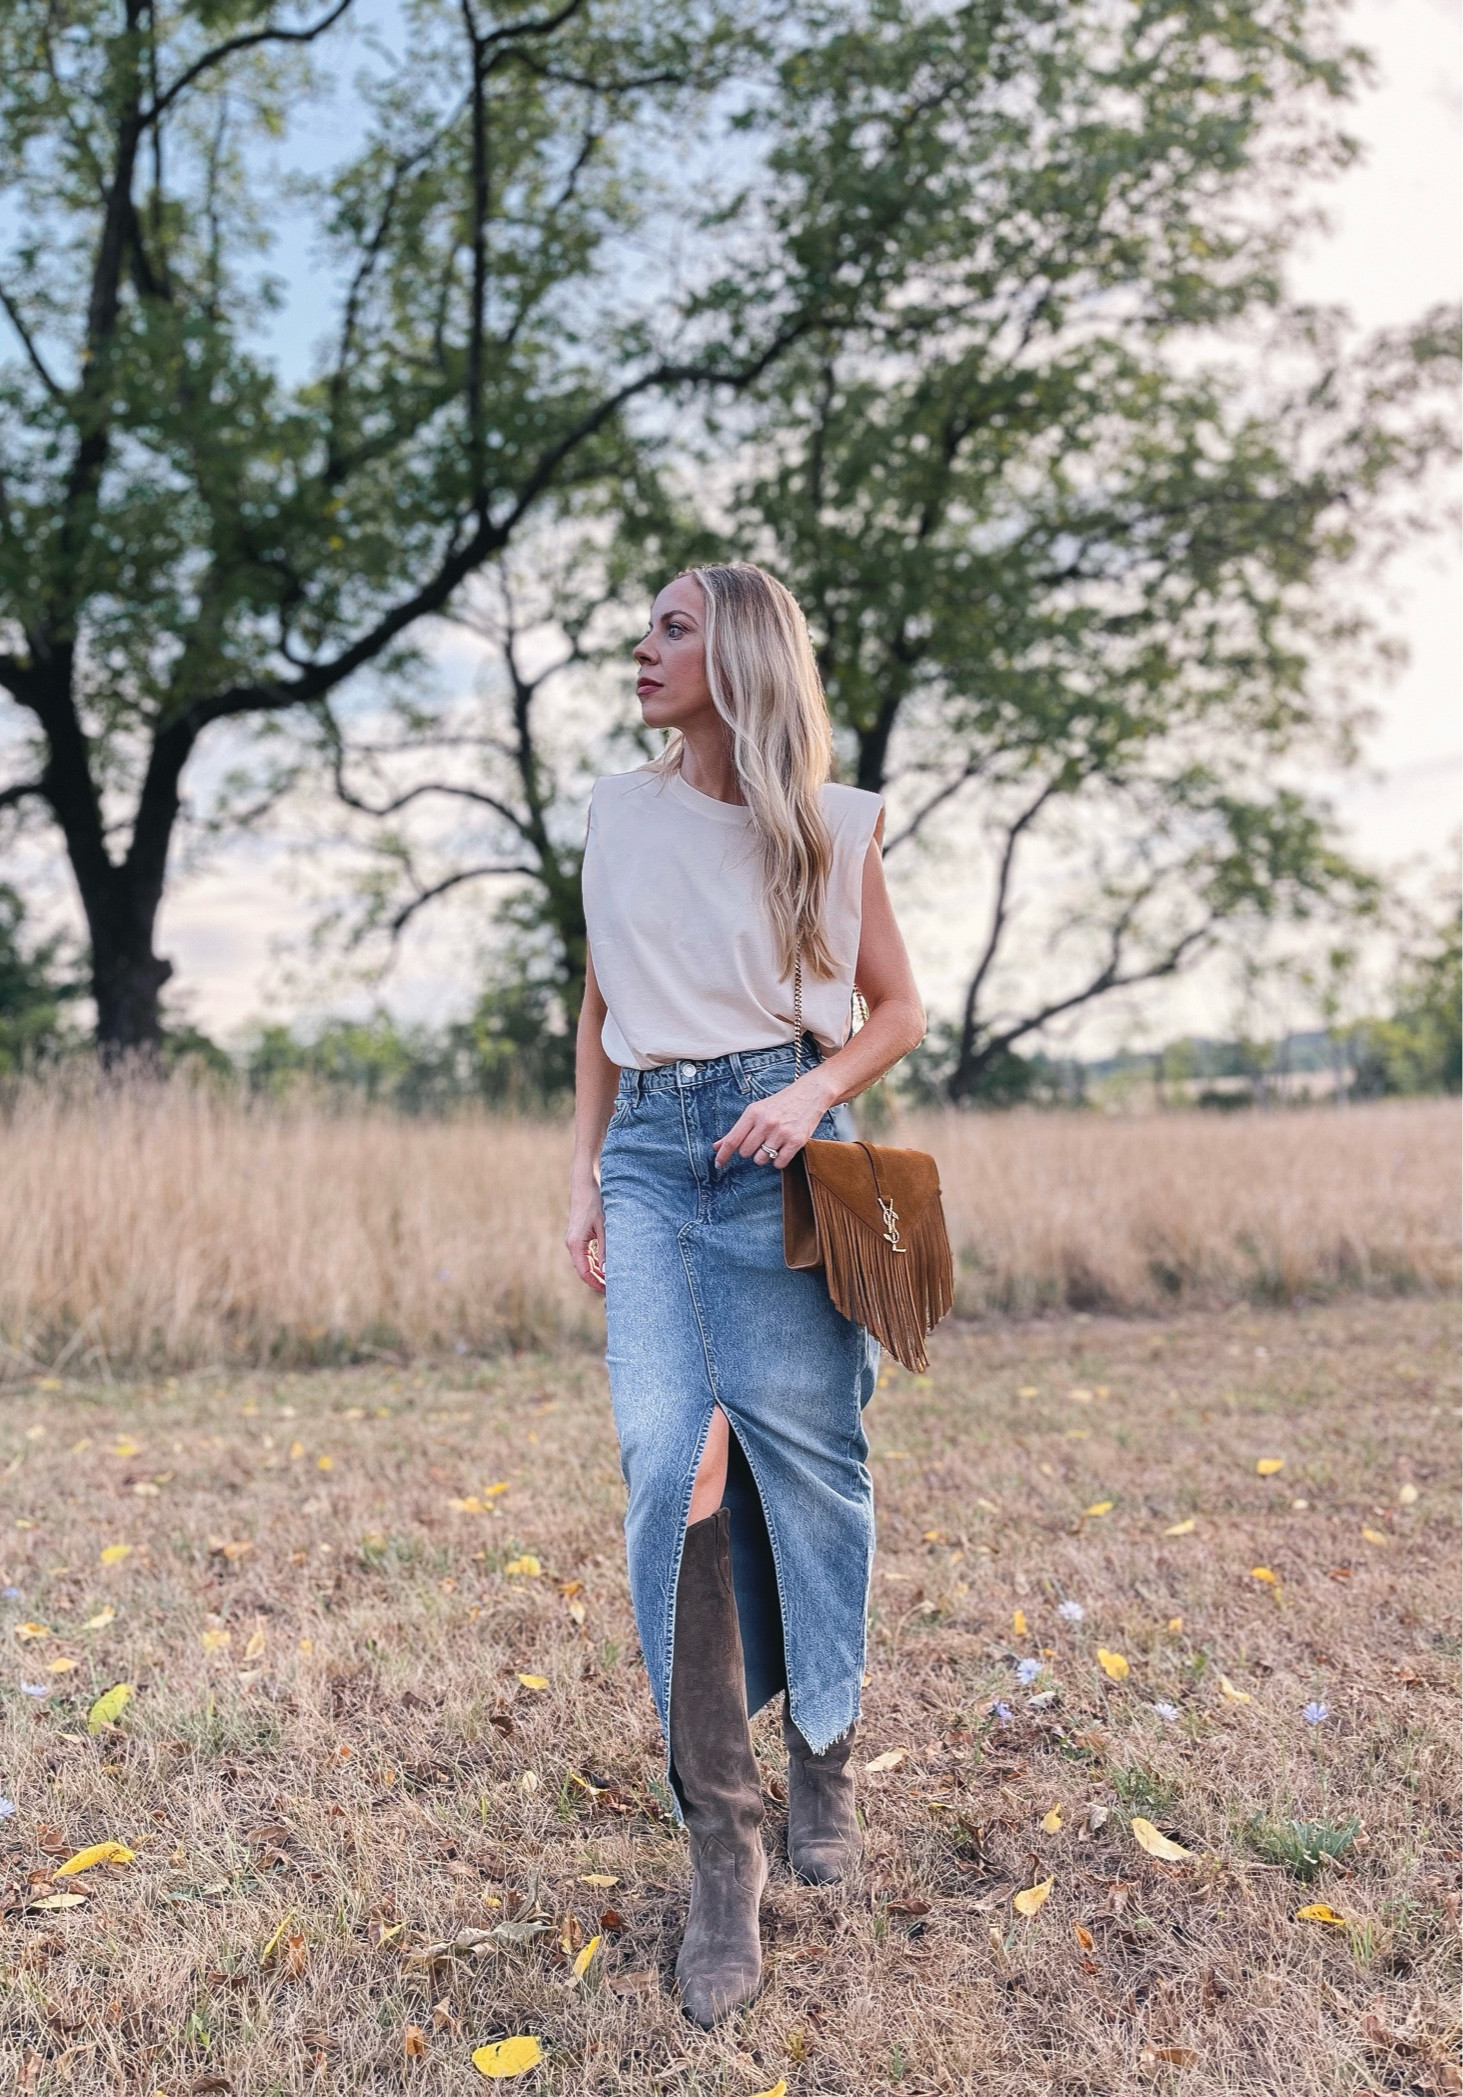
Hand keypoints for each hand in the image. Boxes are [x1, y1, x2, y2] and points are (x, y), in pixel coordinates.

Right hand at [566, 1183, 606, 1292]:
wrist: (584, 1185)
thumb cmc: (594, 1203)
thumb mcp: (604, 1227)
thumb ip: (605, 1249)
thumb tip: (608, 1270)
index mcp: (575, 1244)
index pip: (584, 1272)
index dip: (596, 1283)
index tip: (609, 1291)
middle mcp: (572, 1244)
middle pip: (584, 1270)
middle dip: (597, 1280)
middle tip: (613, 1288)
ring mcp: (573, 1240)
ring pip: (584, 1263)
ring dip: (596, 1272)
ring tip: (611, 1279)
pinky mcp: (578, 1236)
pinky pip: (585, 1255)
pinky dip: (595, 1262)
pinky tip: (606, 1265)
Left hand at [712, 1074, 831, 1171]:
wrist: (810, 1094)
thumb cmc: (781, 1103)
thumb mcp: (757, 1110)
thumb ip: (737, 1130)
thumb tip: (717, 1146)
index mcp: (753, 1113)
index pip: (732, 1139)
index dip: (723, 1155)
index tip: (718, 1164)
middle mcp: (766, 1122)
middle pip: (745, 1152)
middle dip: (750, 1151)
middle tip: (760, 1141)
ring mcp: (781, 1132)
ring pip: (761, 1159)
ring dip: (764, 1157)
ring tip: (772, 1144)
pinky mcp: (796, 1141)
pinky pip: (778, 1163)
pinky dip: (778, 1161)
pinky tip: (782, 1149)